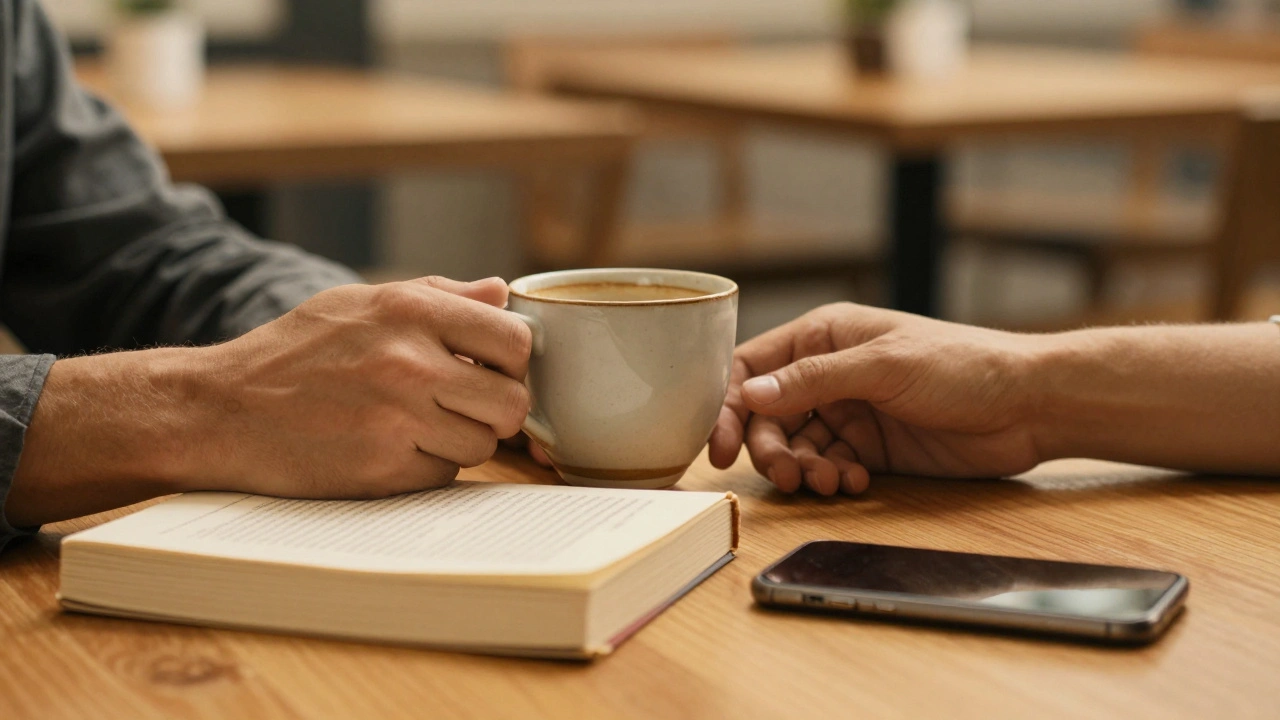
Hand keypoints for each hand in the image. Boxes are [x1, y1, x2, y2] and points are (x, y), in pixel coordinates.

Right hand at [187, 276, 532, 498]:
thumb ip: (438, 295)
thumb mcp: (360, 302)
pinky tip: (391, 448)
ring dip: (462, 441)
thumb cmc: (294, 353)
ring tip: (419, 425)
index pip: (516, 340)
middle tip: (465, 406)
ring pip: (484, 444)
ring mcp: (398, 419)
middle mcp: (410, 362)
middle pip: (512, 402)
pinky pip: (444, 475)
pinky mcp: (383, 470)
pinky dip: (427, 467)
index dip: (513, 361)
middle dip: (497, 408)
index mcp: (411, 310)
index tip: (493, 369)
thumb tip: (501, 291)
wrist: (221, 410)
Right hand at [708, 303, 1041, 495]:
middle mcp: (828, 372)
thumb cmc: (962, 365)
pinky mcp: (869, 447)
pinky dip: (833, 478)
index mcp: (823, 335)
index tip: (719, 447)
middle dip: (771, 449)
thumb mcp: (883, 366)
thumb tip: (752, 394)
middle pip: (768, 416)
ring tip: (832, 481)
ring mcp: (849, 411)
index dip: (730, 406)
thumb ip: (814, 380)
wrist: (1028, 405)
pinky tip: (857, 482)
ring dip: (803, 469)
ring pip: (796, 447)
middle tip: (789, 476)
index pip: (753, 368)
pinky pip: (828, 465)